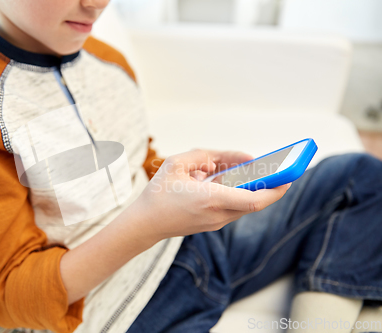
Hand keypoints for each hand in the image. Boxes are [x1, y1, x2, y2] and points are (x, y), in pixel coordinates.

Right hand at [133, 149, 290, 242]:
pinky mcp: (213, 223)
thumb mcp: (176, 163)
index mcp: (210, 199)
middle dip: (270, 185)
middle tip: (279, 167)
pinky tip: (228, 178)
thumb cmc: (159, 192)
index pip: (254, 199)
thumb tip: (232, 158)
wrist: (145, 223)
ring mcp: (217, 222)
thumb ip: (206, 155)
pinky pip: (234, 206)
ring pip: (246, 204)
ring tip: (252, 168)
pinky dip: (238, 192)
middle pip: (255, 202)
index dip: (275, 189)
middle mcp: (218, 214)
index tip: (289, 177)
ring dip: (252, 187)